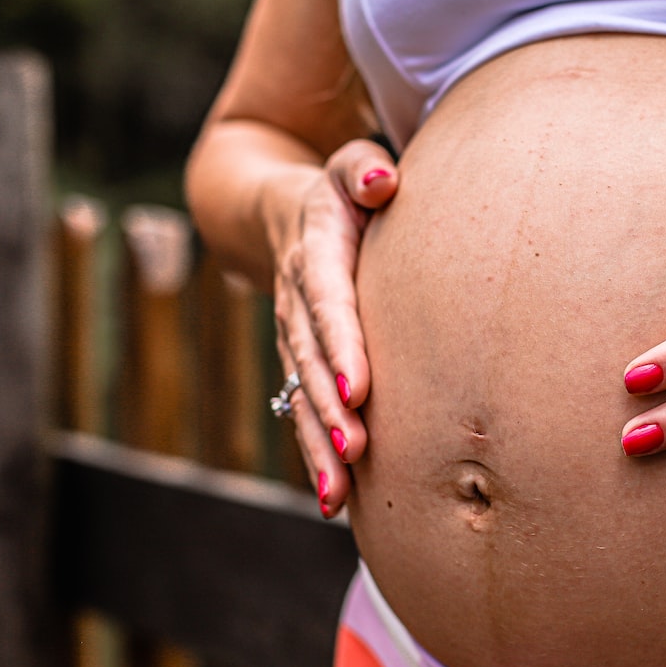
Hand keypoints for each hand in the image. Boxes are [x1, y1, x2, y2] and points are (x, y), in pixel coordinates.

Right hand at [270, 138, 397, 516]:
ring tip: (336, 494)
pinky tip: (336, 501)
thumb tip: (382, 179)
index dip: (341, 345)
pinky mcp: (300, 366)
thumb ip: (364, 167)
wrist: (282, 213)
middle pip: (310, 360)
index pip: (328, 301)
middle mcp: (297, 300)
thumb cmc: (345, 190)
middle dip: (328, 409)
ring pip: (300, 395)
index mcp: (316, 252)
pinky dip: (316, 455)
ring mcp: (293, 338)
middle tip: (354, 450)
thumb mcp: (350, 165)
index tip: (361, 388)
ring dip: (316, 446)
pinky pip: (302, 411)